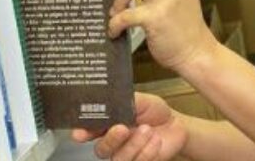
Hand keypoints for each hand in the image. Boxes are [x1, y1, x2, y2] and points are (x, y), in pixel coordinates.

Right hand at [71, 93, 187, 160]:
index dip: (82, 133)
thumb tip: (110, 100)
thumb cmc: (153, 111)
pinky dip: (147, 151)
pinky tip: (155, 139)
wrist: (175, 125)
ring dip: (133, 145)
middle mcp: (113, 142)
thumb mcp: (140, 100)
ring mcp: (125, 154)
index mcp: (107, 124)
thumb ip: (125, 102)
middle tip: (122, 128)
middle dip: (110, 140)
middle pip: (101, 149)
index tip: (79, 133)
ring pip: (119, 159)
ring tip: (147, 130)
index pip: (88, 131)